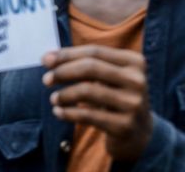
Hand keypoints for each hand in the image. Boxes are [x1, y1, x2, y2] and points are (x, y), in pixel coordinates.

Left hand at [42, 45, 152, 160]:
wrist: (139, 133)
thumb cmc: (114, 97)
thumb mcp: (107, 78)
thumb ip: (81, 64)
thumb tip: (47, 57)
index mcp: (134, 62)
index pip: (94, 51)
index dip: (66, 54)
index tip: (44, 60)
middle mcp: (137, 80)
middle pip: (90, 67)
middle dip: (63, 72)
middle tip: (46, 80)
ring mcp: (134, 104)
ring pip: (87, 91)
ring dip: (64, 94)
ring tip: (53, 99)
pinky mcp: (125, 126)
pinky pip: (87, 115)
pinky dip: (67, 113)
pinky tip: (58, 112)